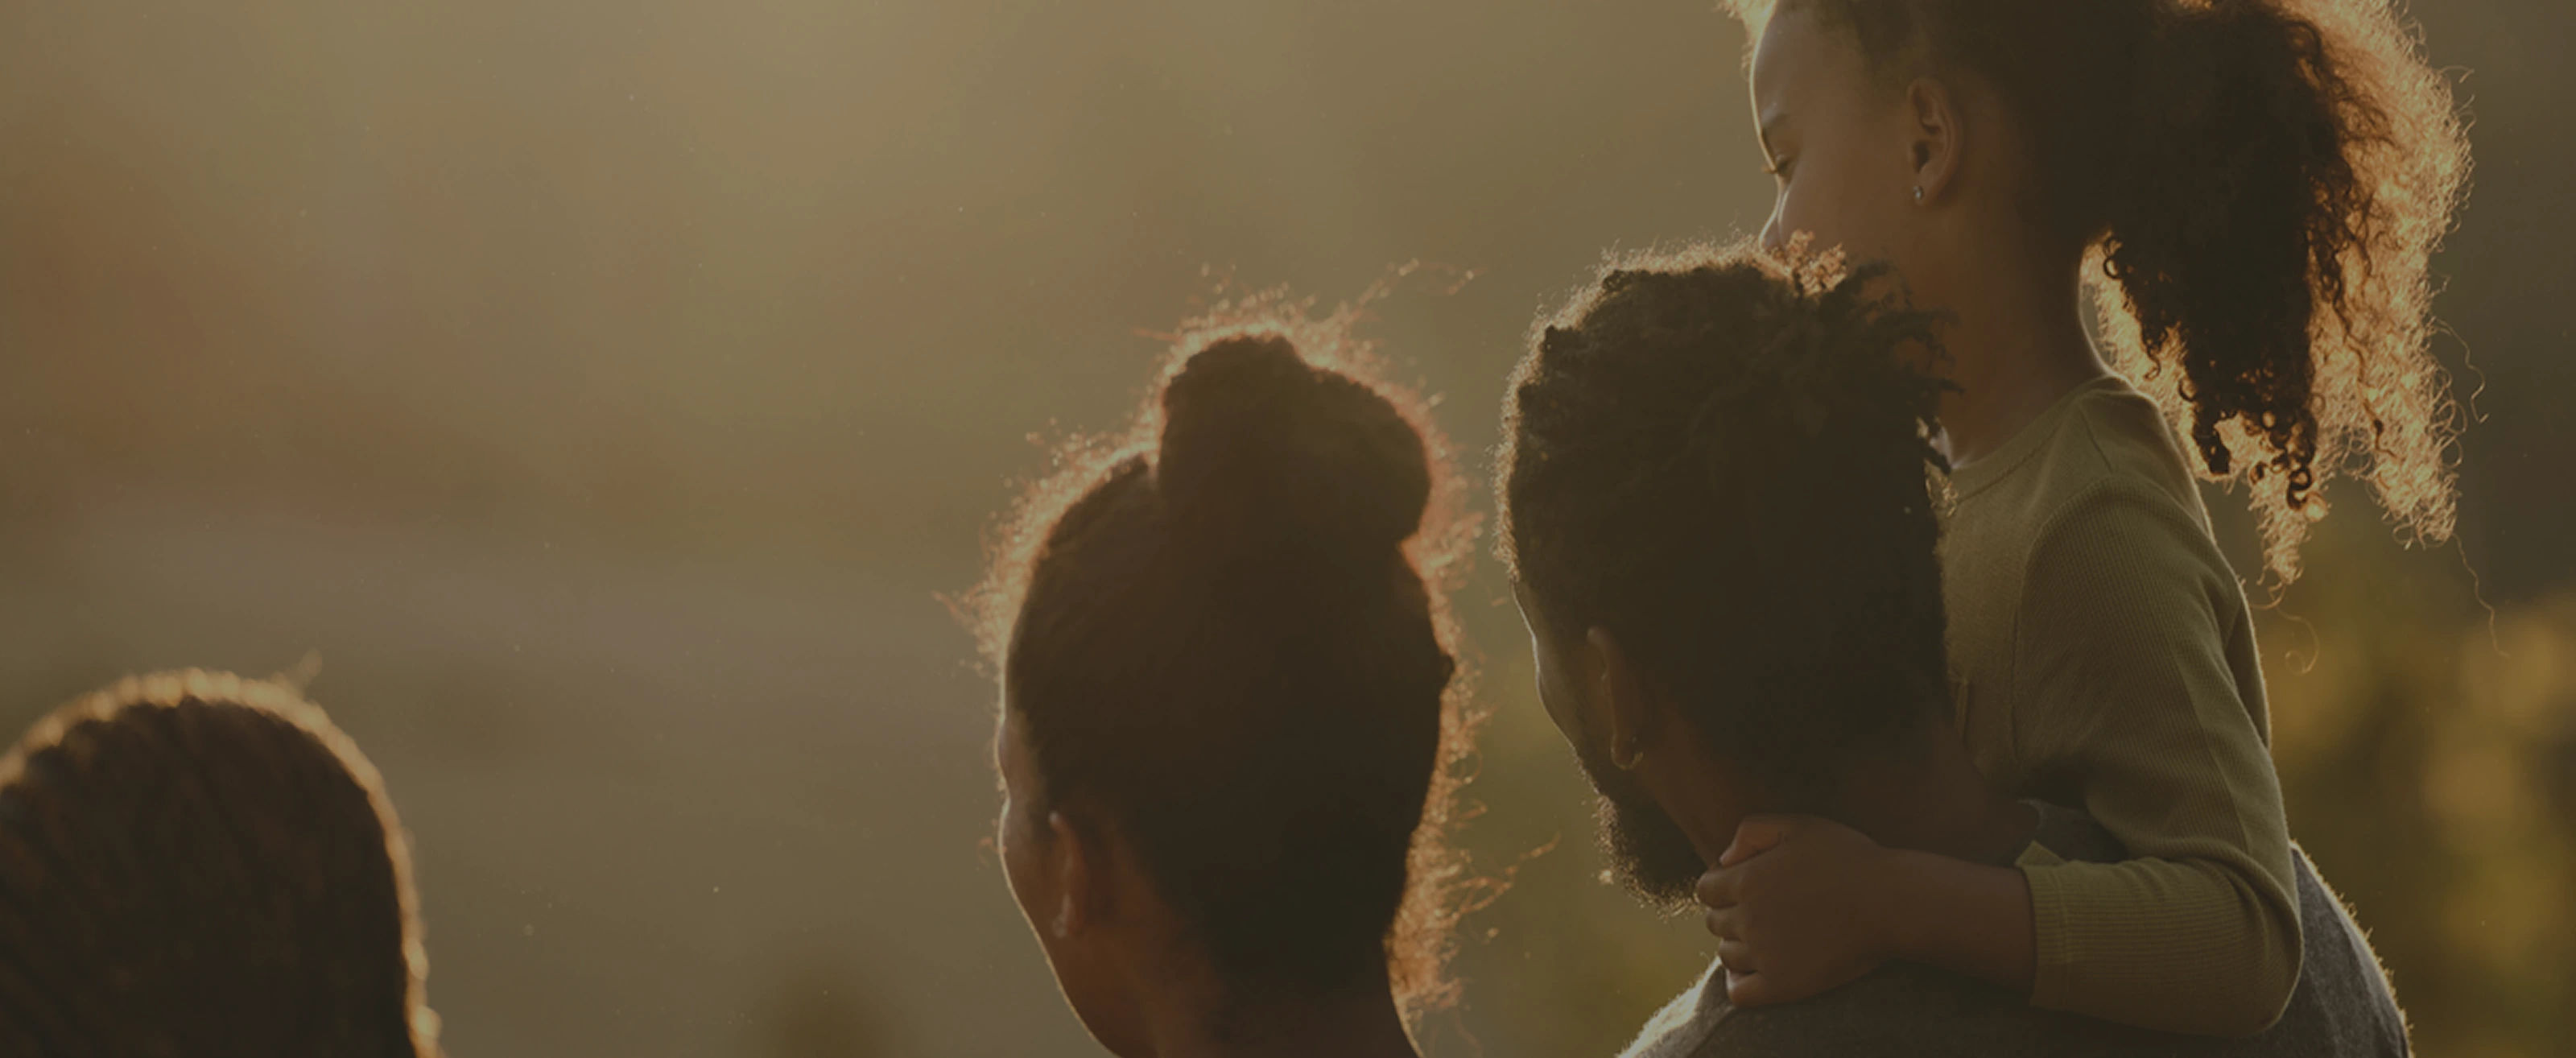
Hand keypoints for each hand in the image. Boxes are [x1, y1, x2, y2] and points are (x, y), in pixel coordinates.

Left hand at [1696, 814, 1898, 1006]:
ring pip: (1727, 955)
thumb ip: (1753, 831)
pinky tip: (1755, 973)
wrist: (1891, 902)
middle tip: (1763, 912)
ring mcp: (1764, 954)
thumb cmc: (1850, 859)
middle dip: (1730, 915)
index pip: (1705, 890)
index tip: (1744, 888)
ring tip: (1766, 938)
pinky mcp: (1783, 984)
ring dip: (1739, 946)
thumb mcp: (1800, 825)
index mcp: (1746, 880)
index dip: (1721, 887)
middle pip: (1714, 922)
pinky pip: (1740, 993)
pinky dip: (1739, 984)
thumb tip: (1723, 859)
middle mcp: (1748, 918)